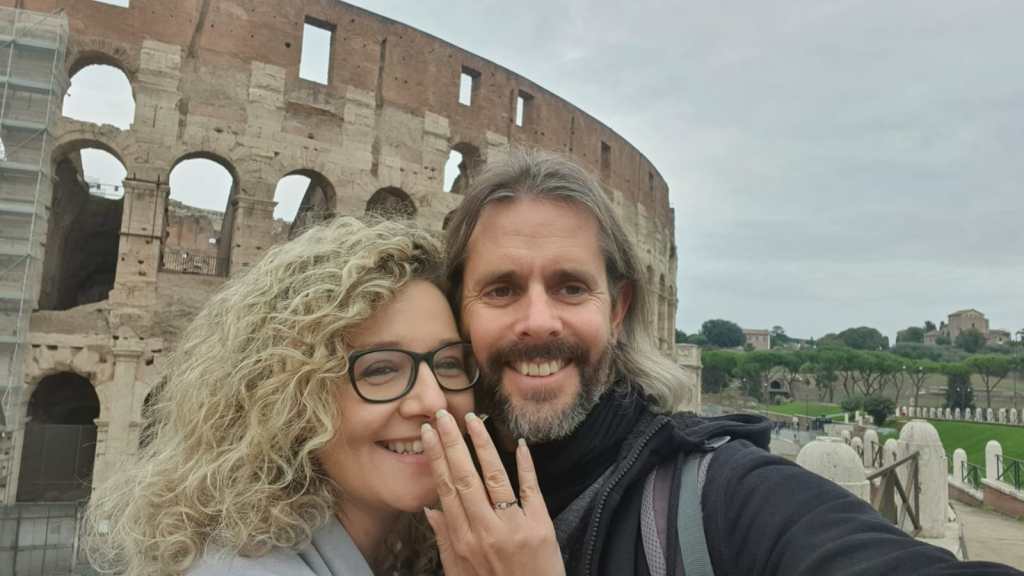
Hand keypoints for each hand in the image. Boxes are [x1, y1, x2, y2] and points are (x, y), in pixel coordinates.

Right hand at [420, 410, 564, 575]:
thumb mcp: (458, 573)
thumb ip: (444, 540)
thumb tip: (430, 508)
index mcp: (462, 541)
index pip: (445, 489)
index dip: (436, 458)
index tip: (428, 433)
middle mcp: (485, 531)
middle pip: (465, 477)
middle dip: (452, 442)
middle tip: (443, 415)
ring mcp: (513, 527)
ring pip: (495, 477)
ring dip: (483, 444)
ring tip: (474, 419)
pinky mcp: (540, 527)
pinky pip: (531, 489)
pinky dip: (526, 465)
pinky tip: (519, 444)